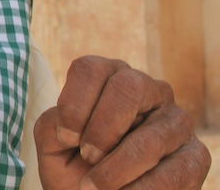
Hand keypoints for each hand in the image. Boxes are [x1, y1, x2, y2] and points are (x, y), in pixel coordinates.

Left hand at [33, 56, 210, 188]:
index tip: (65, 138)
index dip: (74, 104)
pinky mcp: (195, 156)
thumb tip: (69, 126)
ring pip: (151, 136)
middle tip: (87, 156)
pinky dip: (142, 189)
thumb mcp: (53, 144)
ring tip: (94, 186)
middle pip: (128, 86)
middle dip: (102, 128)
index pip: (91, 69)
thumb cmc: (75, 165)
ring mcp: (175, 121)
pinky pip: (174, 172)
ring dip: (117, 168)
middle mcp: (148, 89)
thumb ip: (52, 125)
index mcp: (109, 77)